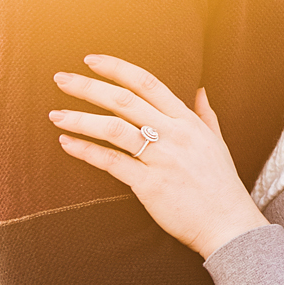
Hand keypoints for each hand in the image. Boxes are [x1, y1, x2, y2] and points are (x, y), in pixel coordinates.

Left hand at [50, 55, 266, 261]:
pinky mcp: (149, 184)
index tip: (91, 60)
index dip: (116, 68)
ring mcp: (162, 159)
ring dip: (80, 119)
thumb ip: (205, 114)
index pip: (147, 83)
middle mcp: (174, 134)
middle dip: (88, 87)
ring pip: (113, 128)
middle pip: (124, 100)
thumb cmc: (222, 185)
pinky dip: (86, 151)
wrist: (228, 224)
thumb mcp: (217, 143)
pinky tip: (67, 143)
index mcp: (187, 121)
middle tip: (60, 78)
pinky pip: (111, 162)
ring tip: (55, 115)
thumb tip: (200, 90)